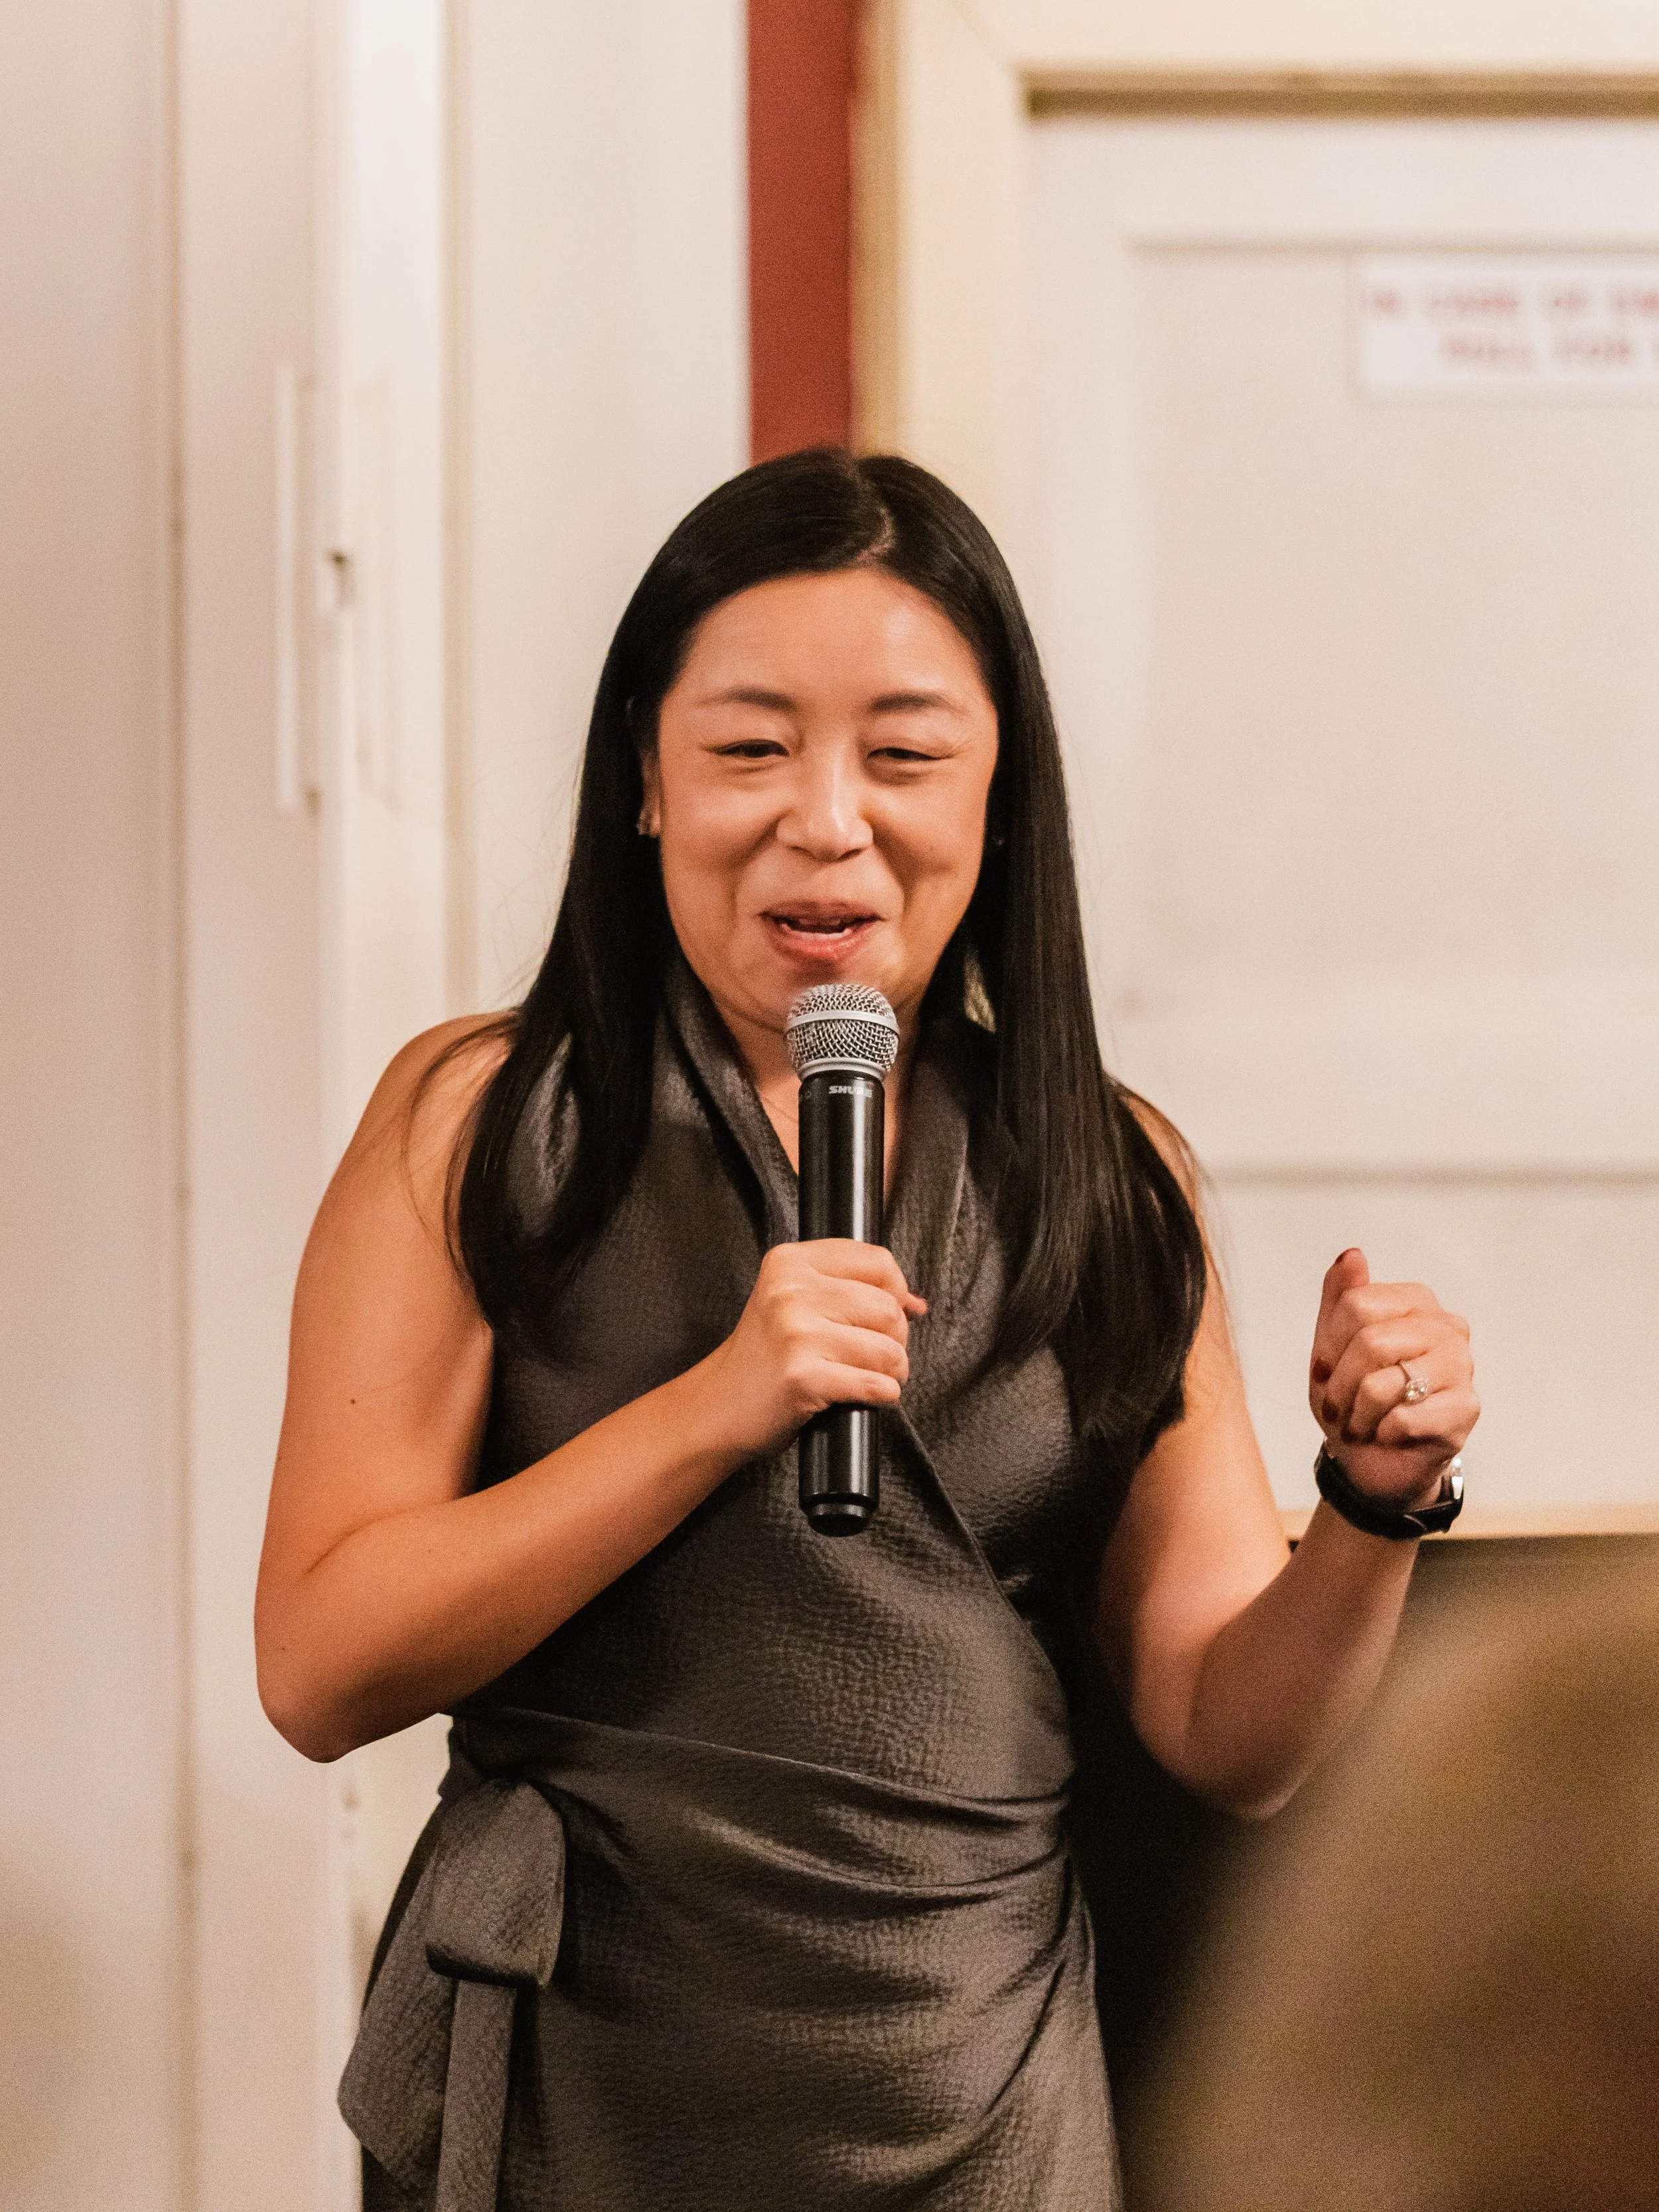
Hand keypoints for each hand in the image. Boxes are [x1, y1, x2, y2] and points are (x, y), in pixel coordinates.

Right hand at [703, 1241, 926, 1460]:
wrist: (718, 1406)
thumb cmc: (764, 1358)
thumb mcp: (793, 1303)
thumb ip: (851, 1290)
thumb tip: (915, 1303)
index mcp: (789, 1262)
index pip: (877, 1261)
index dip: (896, 1291)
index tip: (890, 1312)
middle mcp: (790, 1291)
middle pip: (888, 1308)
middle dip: (896, 1338)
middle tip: (874, 1354)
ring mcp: (795, 1333)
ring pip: (889, 1349)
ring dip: (893, 1372)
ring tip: (869, 1376)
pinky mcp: (803, 1377)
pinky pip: (876, 1385)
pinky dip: (883, 1396)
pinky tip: (864, 1397)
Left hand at [1309, 1249, 1478, 1507]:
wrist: (1371, 1462)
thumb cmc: (1353, 1398)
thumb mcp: (1332, 1345)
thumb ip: (1340, 1296)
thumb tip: (1353, 1254)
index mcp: (1416, 1301)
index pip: (1356, 1305)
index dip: (1329, 1346)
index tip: (1325, 1371)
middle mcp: (1447, 1327)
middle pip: (1370, 1342)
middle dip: (1341, 1385)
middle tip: (1340, 1406)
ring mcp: (1462, 1366)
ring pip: (1383, 1383)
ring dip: (1358, 1413)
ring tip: (1362, 1422)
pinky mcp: (1467, 1409)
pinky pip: (1404, 1418)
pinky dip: (1382, 1433)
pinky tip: (1389, 1435)